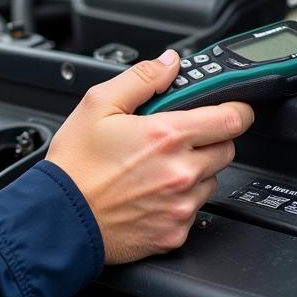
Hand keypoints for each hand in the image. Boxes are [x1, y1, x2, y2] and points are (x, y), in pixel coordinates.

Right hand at [46, 50, 252, 263]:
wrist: (59, 219)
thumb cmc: (75, 165)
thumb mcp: (99, 104)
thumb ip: (142, 78)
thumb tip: (170, 63)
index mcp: (166, 136)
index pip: (232, 119)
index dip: (237, 109)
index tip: (232, 108)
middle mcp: (180, 173)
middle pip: (227, 149)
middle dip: (209, 138)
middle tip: (177, 137)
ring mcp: (180, 206)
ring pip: (211, 180)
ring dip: (195, 170)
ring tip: (157, 167)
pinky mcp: (175, 233)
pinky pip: (194, 209)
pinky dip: (180, 199)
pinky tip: (151, 192)